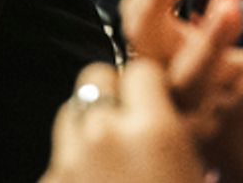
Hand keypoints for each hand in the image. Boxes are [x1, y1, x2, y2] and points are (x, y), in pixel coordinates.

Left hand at [42, 60, 200, 182]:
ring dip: (89, 123)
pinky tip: (96, 180)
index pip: (142, 71)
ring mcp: (69, 159)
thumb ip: (175, 133)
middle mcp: (105, 136)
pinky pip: (60, 152)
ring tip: (112, 154)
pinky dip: (75, 161)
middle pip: (96, 76)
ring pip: (71, 110)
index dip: (152, 85)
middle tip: (131, 123)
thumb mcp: (194, 168)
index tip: (159, 100)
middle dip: (113, 92)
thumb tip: (166, 112)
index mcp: (154, 133)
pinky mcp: (47, 179)